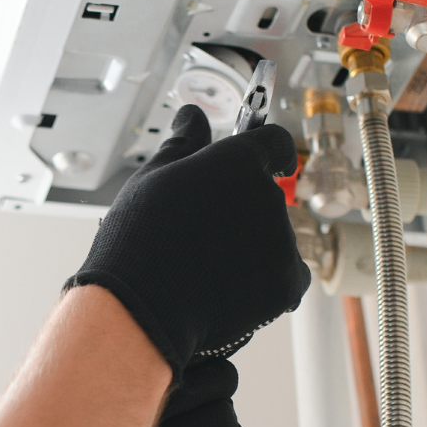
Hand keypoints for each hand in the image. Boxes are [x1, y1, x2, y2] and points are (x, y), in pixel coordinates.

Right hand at [66, 104, 310, 381]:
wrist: (140, 310)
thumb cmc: (138, 243)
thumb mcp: (152, 179)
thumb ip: (183, 144)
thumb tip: (193, 116)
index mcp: (237, 162)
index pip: (273, 141)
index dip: (271, 151)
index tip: (272, 161)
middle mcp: (267, 196)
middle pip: (266, 197)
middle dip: (243, 211)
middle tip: (202, 234)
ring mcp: (281, 241)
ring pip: (275, 238)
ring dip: (253, 249)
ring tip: (206, 267)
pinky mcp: (287, 282)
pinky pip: (288, 276)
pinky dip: (267, 282)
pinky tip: (229, 287)